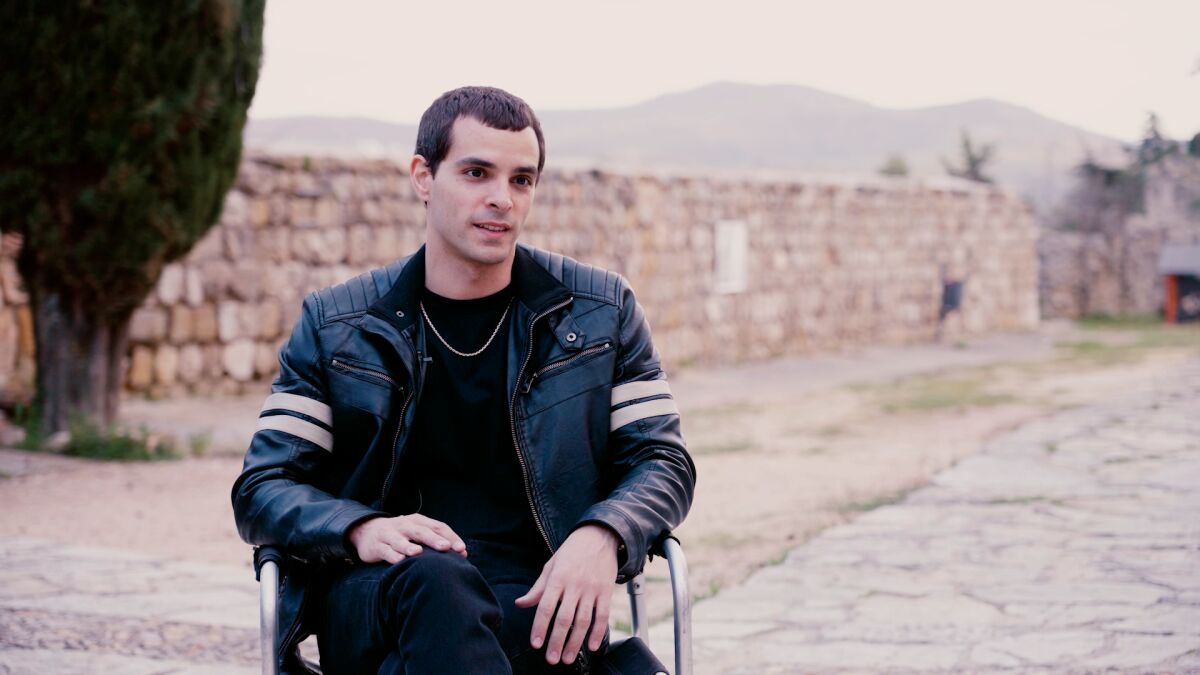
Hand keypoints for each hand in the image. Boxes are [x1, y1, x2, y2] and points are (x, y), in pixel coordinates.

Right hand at [347, 514, 466, 563]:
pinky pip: (385, 550)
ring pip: (399, 540)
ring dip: (408, 546)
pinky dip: (392, 555)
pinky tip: (399, 561)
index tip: (461, 550)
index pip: (437, 526)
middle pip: (420, 531)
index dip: (450, 537)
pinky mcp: (376, 546)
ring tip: (418, 552)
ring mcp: (389, 534)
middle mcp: (404, 525)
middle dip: (433, 539)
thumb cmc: (401, 534)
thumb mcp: (417, 532)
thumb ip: (437, 541)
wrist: (367, 531)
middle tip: (445, 548)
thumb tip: (463, 554)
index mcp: (418, 521)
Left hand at [514, 524, 619, 664]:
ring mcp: (592, 589)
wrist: (599, 536)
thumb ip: (537, 588)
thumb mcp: (551, 566)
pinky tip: (591, 646)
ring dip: (575, 642)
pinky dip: (598, 632)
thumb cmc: (571, 552)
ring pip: (583, 620)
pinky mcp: (606, 591)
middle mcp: (575, 585)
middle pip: (564, 618)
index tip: (536, 643)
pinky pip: (602, 615)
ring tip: (567, 658)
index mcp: (558, 578)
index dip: (540, 626)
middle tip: (551, 659)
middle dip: (557, 641)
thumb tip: (520, 604)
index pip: (546, 607)